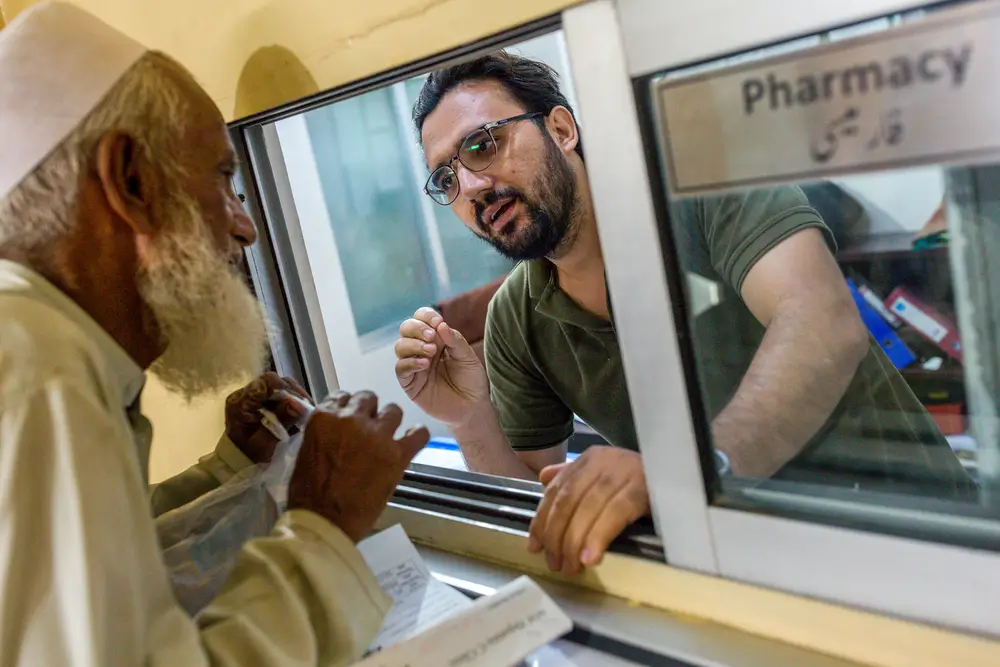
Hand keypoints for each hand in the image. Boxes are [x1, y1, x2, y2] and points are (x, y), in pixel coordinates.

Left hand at [225, 372, 311, 462]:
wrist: (238, 461)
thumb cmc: (248, 455)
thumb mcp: (263, 443)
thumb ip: (279, 423)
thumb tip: (298, 404)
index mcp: (240, 403)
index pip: (264, 383)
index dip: (286, 388)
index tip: (301, 402)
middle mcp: (246, 394)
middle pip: (274, 382)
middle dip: (294, 393)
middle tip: (308, 408)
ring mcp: (255, 396)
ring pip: (280, 386)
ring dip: (295, 397)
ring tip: (306, 411)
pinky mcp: (263, 400)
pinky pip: (281, 394)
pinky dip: (293, 402)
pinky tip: (300, 414)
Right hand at [287, 391, 429, 542]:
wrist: (324, 521)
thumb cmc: (308, 493)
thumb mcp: (306, 451)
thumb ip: (325, 432)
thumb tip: (337, 428)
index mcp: (325, 417)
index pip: (343, 396)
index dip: (349, 408)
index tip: (352, 420)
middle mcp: (352, 419)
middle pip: (368, 398)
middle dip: (369, 412)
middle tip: (368, 430)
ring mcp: (377, 436)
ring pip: (394, 411)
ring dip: (390, 422)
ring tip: (388, 438)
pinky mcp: (397, 455)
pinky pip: (419, 434)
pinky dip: (417, 435)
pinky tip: (412, 441)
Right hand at [394, 307, 489, 426]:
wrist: (472, 407)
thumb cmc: (471, 380)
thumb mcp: (468, 357)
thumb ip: (455, 340)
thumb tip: (441, 325)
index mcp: (436, 338)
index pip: (422, 318)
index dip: (426, 316)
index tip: (438, 322)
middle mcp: (422, 348)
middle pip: (406, 328)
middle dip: (416, 328)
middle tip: (431, 336)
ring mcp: (414, 365)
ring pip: (400, 346)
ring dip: (414, 345)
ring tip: (431, 352)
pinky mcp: (410, 383)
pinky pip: (400, 368)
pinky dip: (409, 363)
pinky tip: (424, 364)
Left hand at [528, 447, 649, 575]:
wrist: (683, 474)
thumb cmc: (640, 481)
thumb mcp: (604, 475)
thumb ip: (573, 477)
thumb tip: (544, 479)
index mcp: (590, 459)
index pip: (557, 491)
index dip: (542, 520)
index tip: (535, 546)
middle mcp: (604, 461)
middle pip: (569, 500)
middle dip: (557, 535)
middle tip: (555, 563)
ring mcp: (624, 472)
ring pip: (588, 508)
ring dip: (575, 541)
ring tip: (571, 566)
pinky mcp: (643, 488)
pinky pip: (615, 514)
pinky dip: (599, 537)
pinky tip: (591, 557)